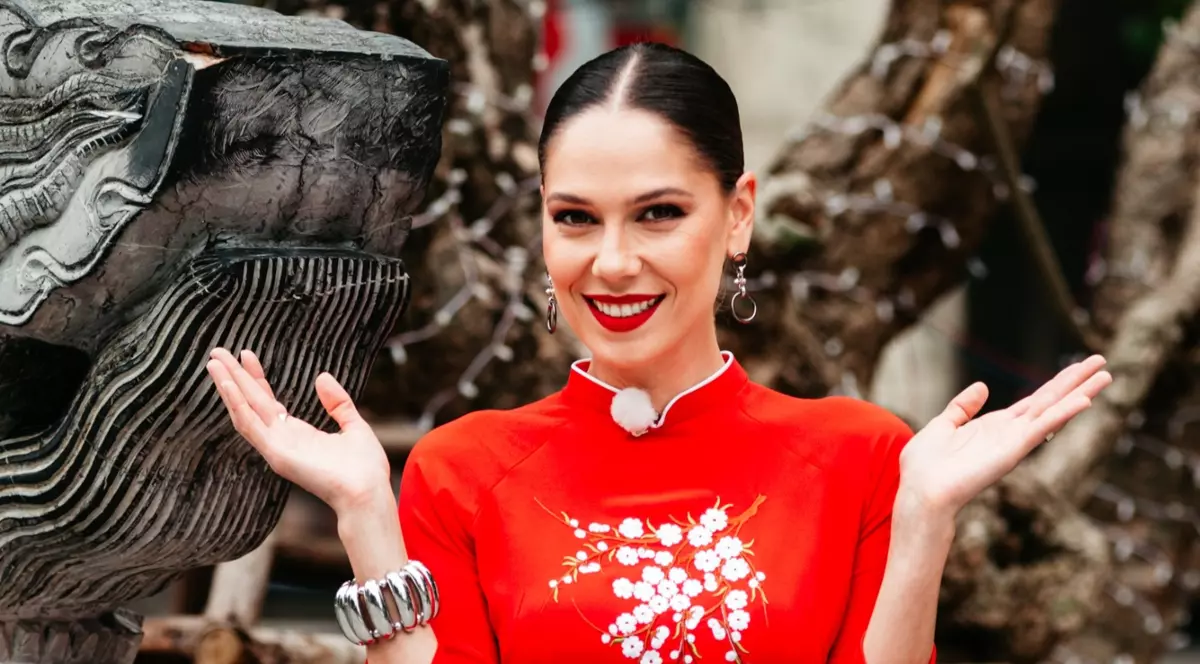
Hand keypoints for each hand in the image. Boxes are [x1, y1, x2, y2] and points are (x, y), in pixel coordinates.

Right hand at [206, 348, 391, 515]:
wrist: (368, 493)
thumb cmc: (364, 469)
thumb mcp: (354, 426)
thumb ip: (338, 403)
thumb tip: (322, 377)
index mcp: (297, 434)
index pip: (268, 401)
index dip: (256, 378)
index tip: (246, 354)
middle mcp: (281, 440)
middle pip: (251, 402)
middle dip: (234, 377)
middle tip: (217, 352)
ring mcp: (275, 447)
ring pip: (243, 411)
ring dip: (228, 387)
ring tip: (214, 362)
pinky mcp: (275, 453)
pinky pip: (250, 425)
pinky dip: (237, 404)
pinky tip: (228, 385)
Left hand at [896, 354, 1112, 522]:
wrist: (921, 491)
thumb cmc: (925, 466)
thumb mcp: (942, 425)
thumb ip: (962, 407)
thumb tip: (982, 387)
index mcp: (995, 426)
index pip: (1034, 400)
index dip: (1056, 383)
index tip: (1078, 367)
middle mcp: (1010, 432)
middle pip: (1050, 401)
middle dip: (1076, 381)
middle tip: (1102, 362)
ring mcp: (1014, 441)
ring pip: (1053, 410)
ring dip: (1080, 393)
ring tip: (1106, 375)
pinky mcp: (1012, 450)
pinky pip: (1042, 428)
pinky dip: (1063, 413)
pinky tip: (1084, 399)